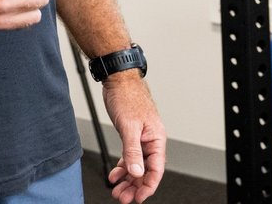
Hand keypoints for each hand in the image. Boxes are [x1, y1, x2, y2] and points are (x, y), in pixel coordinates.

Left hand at [102, 74, 165, 203]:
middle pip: (145, 170)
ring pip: (136, 165)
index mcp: (156, 139)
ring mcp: (141, 139)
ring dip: (127, 179)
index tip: (139, 197)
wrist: (118, 79)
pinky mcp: (130, 135)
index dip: (148, 185)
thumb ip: (132, 151)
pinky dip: (122, 167)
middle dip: (135, 186)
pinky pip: (129, 157)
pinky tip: (115, 175)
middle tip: (123, 198)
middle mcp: (151, 140)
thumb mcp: (129, 127)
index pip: (156, 169)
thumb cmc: (127, 96)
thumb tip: (136, 172)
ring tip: (118, 191)